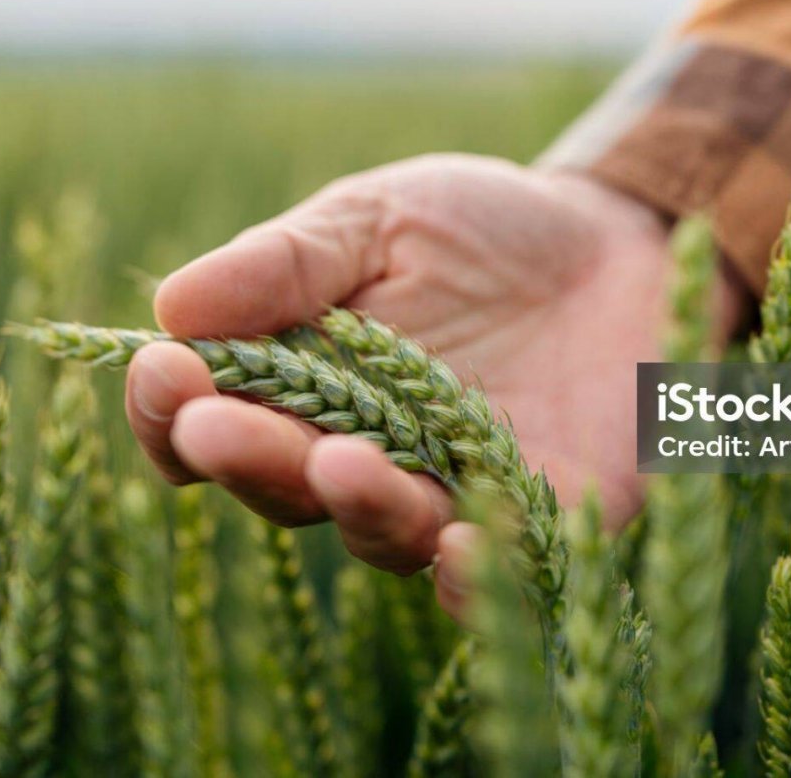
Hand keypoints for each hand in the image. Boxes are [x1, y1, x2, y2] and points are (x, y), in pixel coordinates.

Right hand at [124, 153, 730, 613]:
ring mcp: (449, 498)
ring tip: (339, 463)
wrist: (627, 244)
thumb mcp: (380, 219)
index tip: (163, 368)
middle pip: (283, 484)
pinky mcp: (542, 523)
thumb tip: (171, 303)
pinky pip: (497, 568)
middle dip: (247, 456)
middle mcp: (362, 458)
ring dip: (356, 502)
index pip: (211, 422)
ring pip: (382, 529)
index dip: (175, 409)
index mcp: (302, 389)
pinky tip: (458, 546)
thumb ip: (287, 262)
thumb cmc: (483, 231)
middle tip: (216, 428)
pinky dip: (472, 570)